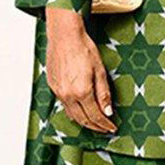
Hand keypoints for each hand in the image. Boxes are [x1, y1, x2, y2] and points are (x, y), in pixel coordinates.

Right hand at [45, 7, 116, 134]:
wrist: (64, 36)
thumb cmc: (83, 48)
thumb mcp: (100, 71)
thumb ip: (103, 93)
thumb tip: (108, 111)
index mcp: (82, 92)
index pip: (96, 116)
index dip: (105, 124)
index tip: (112, 128)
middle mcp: (68, 95)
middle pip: (83, 120)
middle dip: (95, 127)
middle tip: (105, 129)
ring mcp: (58, 92)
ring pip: (72, 115)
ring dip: (84, 121)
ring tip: (94, 123)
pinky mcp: (53, 87)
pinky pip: (64, 105)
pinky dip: (74, 111)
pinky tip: (81, 110)